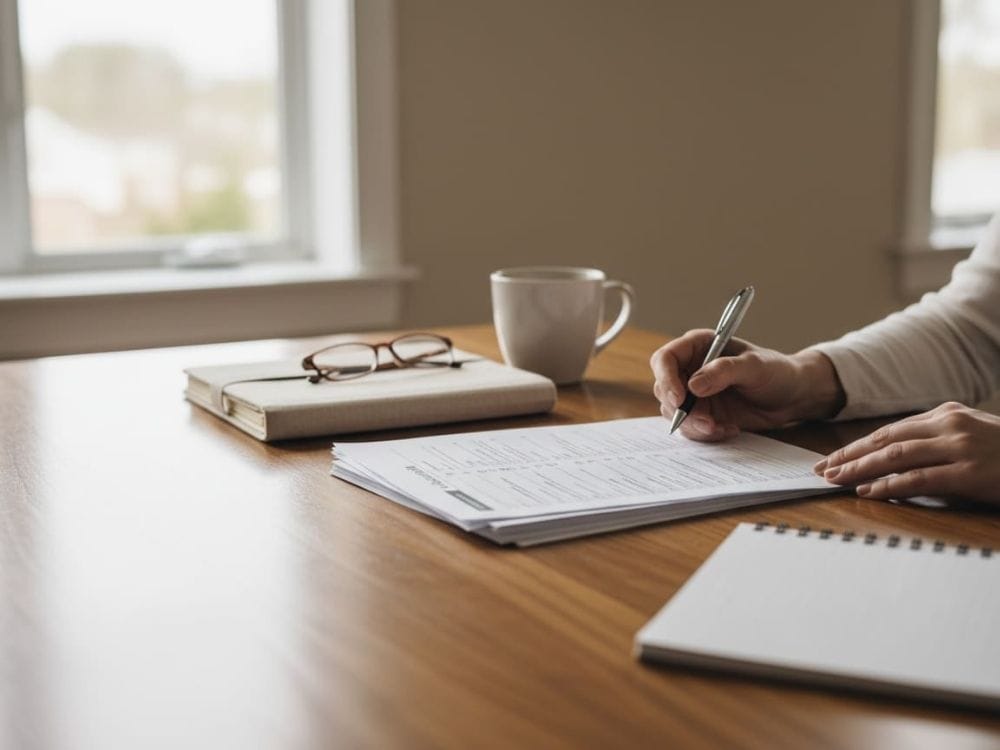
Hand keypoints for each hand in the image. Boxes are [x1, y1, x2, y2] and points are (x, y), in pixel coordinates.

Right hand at [650, 329, 844, 440]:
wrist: (792, 396)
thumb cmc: (776, 371)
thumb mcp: (755, 366)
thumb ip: (724, 371)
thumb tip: (694, 385)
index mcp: (698, 346)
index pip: (665, 359)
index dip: (666, 378)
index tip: (680, 399)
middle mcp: (690, 369)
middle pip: (665, 390)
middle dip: (683, 410)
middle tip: (708, 422)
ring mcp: (694, 393)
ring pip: (674, 413)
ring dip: (695, 425)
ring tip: (723, 427)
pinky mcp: (702, 413)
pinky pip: (690, 427)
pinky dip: (706, 433)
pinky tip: (730, 429)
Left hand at [815, 402, 999, 504]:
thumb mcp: (970, 438)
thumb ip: (935, 442)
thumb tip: (891, 461)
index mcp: (947, 414)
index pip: (890, 430)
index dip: (857, 446)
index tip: (831, 459)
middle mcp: (949, 425)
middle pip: (885, 440)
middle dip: (849, 456)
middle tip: (821, 470)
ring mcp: (960, 447)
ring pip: (895, 456)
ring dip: (860, 469)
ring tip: (835, 480)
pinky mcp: (969, 472)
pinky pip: (918, 478)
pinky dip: (889, 485)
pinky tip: (868, 492)